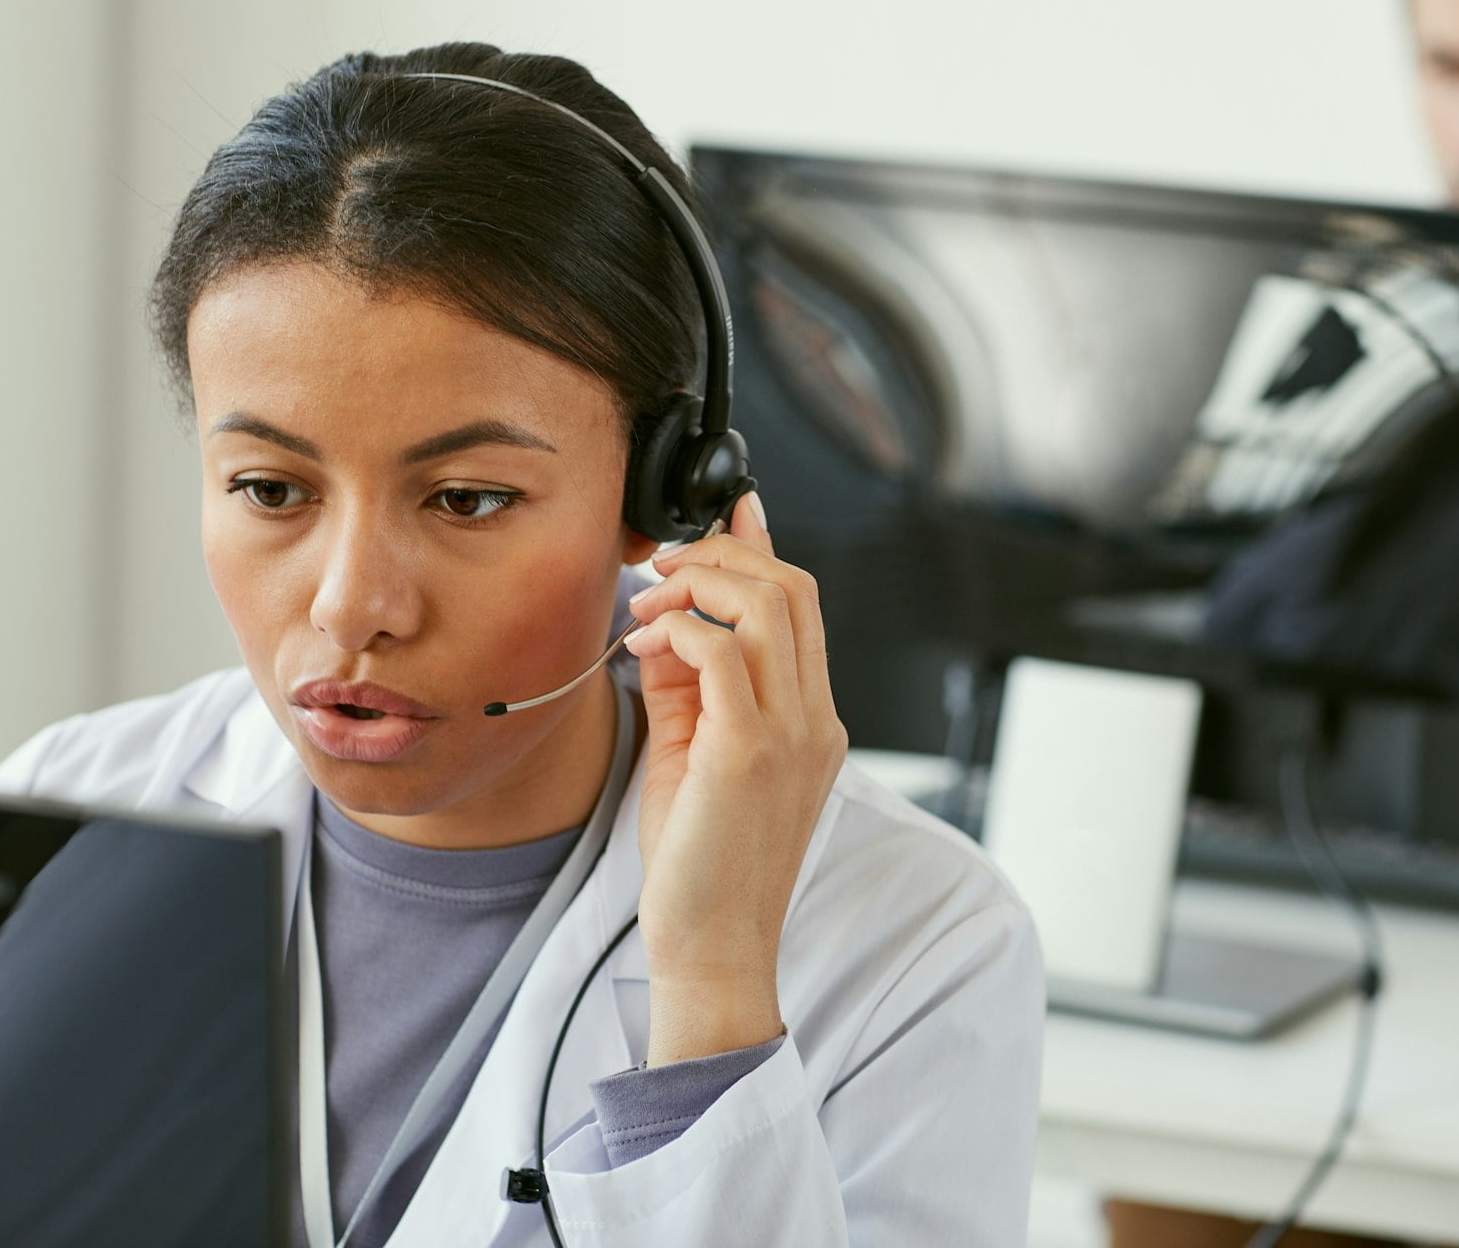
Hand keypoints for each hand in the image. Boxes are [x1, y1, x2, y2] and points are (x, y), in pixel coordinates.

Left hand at [622, 492, 847, 1065]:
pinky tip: (644, 641)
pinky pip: (722, 651)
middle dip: (720, 555)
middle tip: (660, 568)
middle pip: (792, 588)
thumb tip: (664, 621)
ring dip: (697, 583)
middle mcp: (814, 719)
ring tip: (648, 603)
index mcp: (812, 721)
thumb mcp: (696, 756)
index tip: (728, 509)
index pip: (801, 606)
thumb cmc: (702, 865)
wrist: (714, 949)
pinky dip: (679, 627)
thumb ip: (689, 685)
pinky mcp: (749, 752)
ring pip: (767, 603)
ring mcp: (791, 734)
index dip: (763, 546)